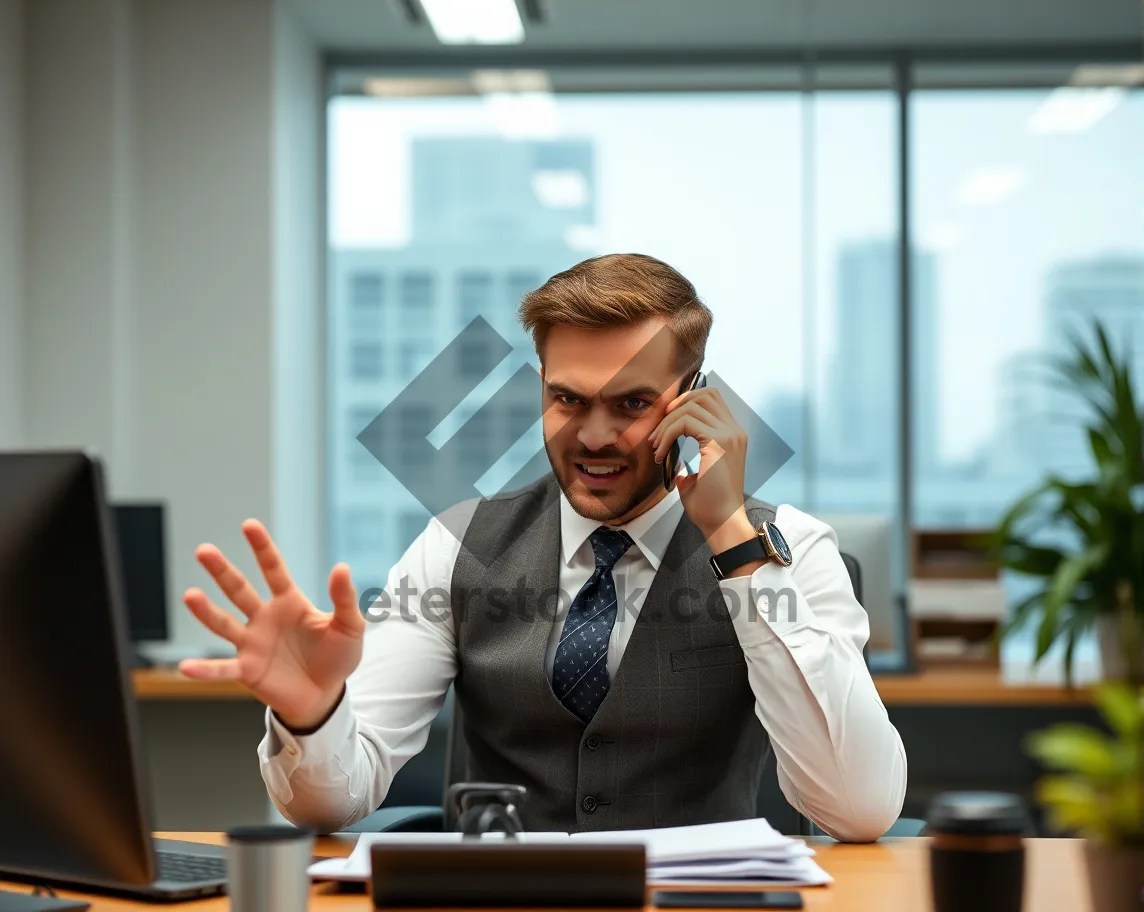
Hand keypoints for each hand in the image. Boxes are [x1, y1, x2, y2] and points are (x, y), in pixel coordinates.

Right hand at [178, 519, 365, 729]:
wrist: (326, 696)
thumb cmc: (337, 657)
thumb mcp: (349, 627)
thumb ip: (344, 599)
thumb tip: (342, 567)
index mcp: (289, 602)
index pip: (273, 569)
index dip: (262, 548)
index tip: (248, 525)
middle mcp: (264, 618)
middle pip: (239, 590)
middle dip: (222, 571)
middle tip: (203, 550)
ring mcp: (252, 644)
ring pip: (223, 624)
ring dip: (206, 612)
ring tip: (190, 596)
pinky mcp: (247, 671)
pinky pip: (223, 669)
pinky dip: (205, 670)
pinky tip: (185, 667)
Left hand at [648, 384, 758, 560]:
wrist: (722, 524)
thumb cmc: (711, 506)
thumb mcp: (697, 478)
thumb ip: (688, 465)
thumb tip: (673, 464)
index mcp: (733, 436)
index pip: (712, 399)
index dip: (687, 402)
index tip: (666, 422)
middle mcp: (734, 431)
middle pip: (705, 394)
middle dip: (677, 405)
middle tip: (659, 429)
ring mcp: (729, 435)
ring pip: (692, 407)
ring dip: (667, 424)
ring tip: (656, 446)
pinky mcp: (719, 443)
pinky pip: (686, 423)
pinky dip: (668, 434)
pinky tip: (660, 452)